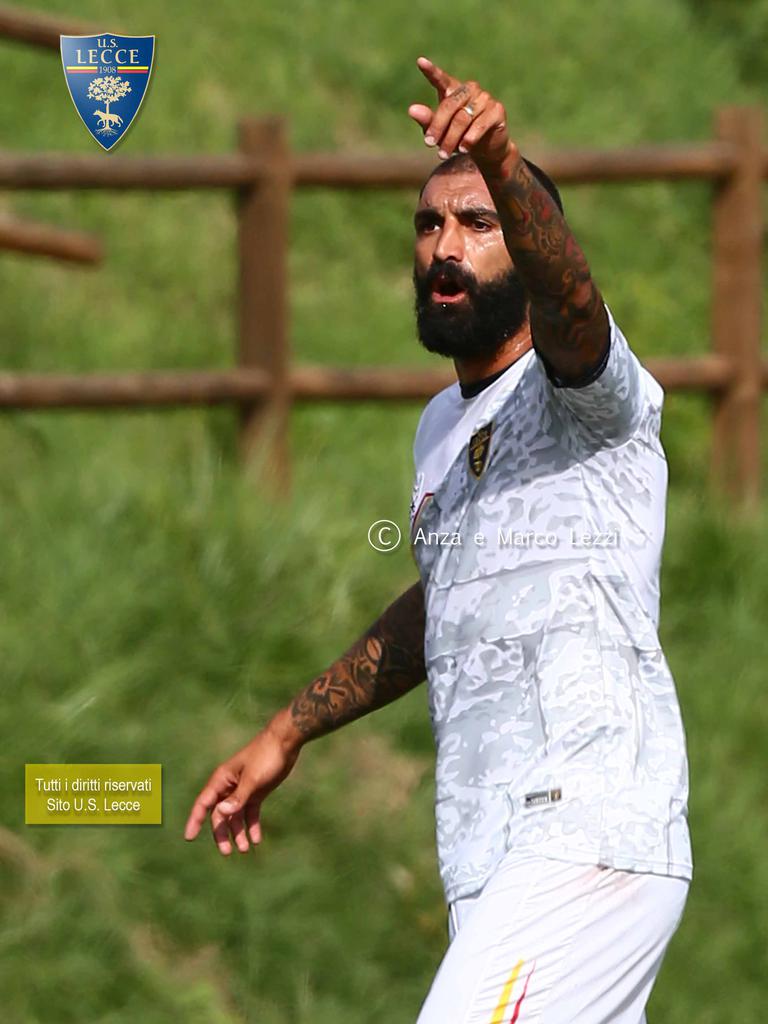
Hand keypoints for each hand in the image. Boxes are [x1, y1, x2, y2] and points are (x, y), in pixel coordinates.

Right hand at [183, 722, 299, 854]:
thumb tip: (221, 812)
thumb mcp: (253, 779)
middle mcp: (229, 786)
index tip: (188, 837)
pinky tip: (256, 840)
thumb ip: (238, 797)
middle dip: (222, 834)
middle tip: (228, 852)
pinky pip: (250, 813)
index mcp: (222, 780)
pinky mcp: (257, 792)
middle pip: (220, 815)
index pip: (203, 803)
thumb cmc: (266, 756)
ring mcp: (243, 790)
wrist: (286, 742)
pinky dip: (252, 826)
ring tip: (245, 850)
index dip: (195, 820)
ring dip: (238, 833)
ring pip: (235, 816)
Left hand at [408, 56, 515, 172]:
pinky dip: (469, 139)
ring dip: (451, 139)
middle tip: (429, 144)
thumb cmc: (458, 137)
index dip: (431, 71)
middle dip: (438, 127)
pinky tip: (463, 149)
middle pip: (449, 106)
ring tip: (444, 154)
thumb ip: (427, 120)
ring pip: (462, 118)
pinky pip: (479, 125)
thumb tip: (412, 110)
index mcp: (454, 90)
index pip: (441, 79)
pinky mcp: (497, 110)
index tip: (420, 62)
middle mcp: (470, 89)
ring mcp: (485, 98)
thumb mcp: (440, 132)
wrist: (486, 150)